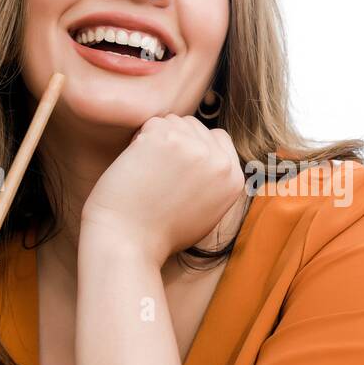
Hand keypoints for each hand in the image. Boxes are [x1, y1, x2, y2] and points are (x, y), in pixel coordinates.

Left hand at [81, 113, 244, 263]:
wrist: (129, 243)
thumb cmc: (159, 232)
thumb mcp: (206, 211)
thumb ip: (214, 181)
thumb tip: (211, 153)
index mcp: (234, 180)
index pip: (218, 138)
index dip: (194, 147)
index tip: (176, 167)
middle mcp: (220, 162)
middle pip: (195, 126)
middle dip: (175, 141)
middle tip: (158, 174)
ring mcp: (195, 148)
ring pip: (173, 121)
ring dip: (156, 138)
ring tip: (148, 172)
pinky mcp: (167, 139)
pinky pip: (150, 123)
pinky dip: (138, 140)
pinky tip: (136, 167)